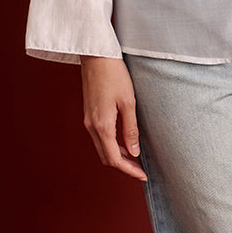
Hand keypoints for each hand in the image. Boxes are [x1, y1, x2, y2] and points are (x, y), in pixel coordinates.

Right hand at [81, 56, 146, 181]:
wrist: (96, 56)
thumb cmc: (114, 75)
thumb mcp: (128, 102)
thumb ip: (130, 129)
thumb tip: (134, 152)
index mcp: (101, 125)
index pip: (114, 159)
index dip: (129, 171)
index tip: (143, 176)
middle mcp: (91, 126)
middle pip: (106, 157)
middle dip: (124, 166)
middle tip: (141, 170)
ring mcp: (88, 121)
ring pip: (102, 148)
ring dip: (118, 156)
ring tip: (136, 159)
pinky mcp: (89, 115)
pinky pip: (99, 138)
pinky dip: (112, 145)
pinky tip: (124, 143)